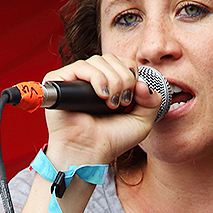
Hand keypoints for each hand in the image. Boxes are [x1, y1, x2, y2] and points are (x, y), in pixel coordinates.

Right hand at [42, 54, 161, 167]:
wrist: (89, 153)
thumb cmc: (111, 140)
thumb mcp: (142, 122)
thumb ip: (153, 101)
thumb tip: (144, 83)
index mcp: (109, 83)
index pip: (123, 62)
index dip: (132, 75)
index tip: (133, 97)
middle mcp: (91, 78)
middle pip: (112, 58)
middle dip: (124, 79)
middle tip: (123, 102)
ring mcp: (75, 79)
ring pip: (99, 60)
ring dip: (112, 81)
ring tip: (111, 103)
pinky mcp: (59, 81)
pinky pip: (81, 66)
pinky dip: (96, 78)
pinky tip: (100, 95)